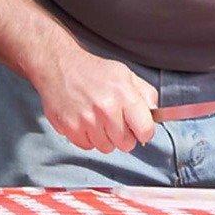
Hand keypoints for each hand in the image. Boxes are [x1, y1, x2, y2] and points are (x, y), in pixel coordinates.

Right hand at [31, 49, 158, 153]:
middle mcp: (106, 109)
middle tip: (116, 123)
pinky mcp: (69, 128)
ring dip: (105, 138)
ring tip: (99, 120)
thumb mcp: (126, 75)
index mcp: (124, 95)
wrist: (59, 66)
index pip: (145, 130)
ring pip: (106, 147)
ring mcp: (86, 120)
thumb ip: (146, 94)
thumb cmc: (95, 71)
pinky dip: (88, 138)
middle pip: (126, 144)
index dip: (144, 131)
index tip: (139, 128)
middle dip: (124, 136)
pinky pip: (87, 146)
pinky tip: (85, 122)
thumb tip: (155, 115)